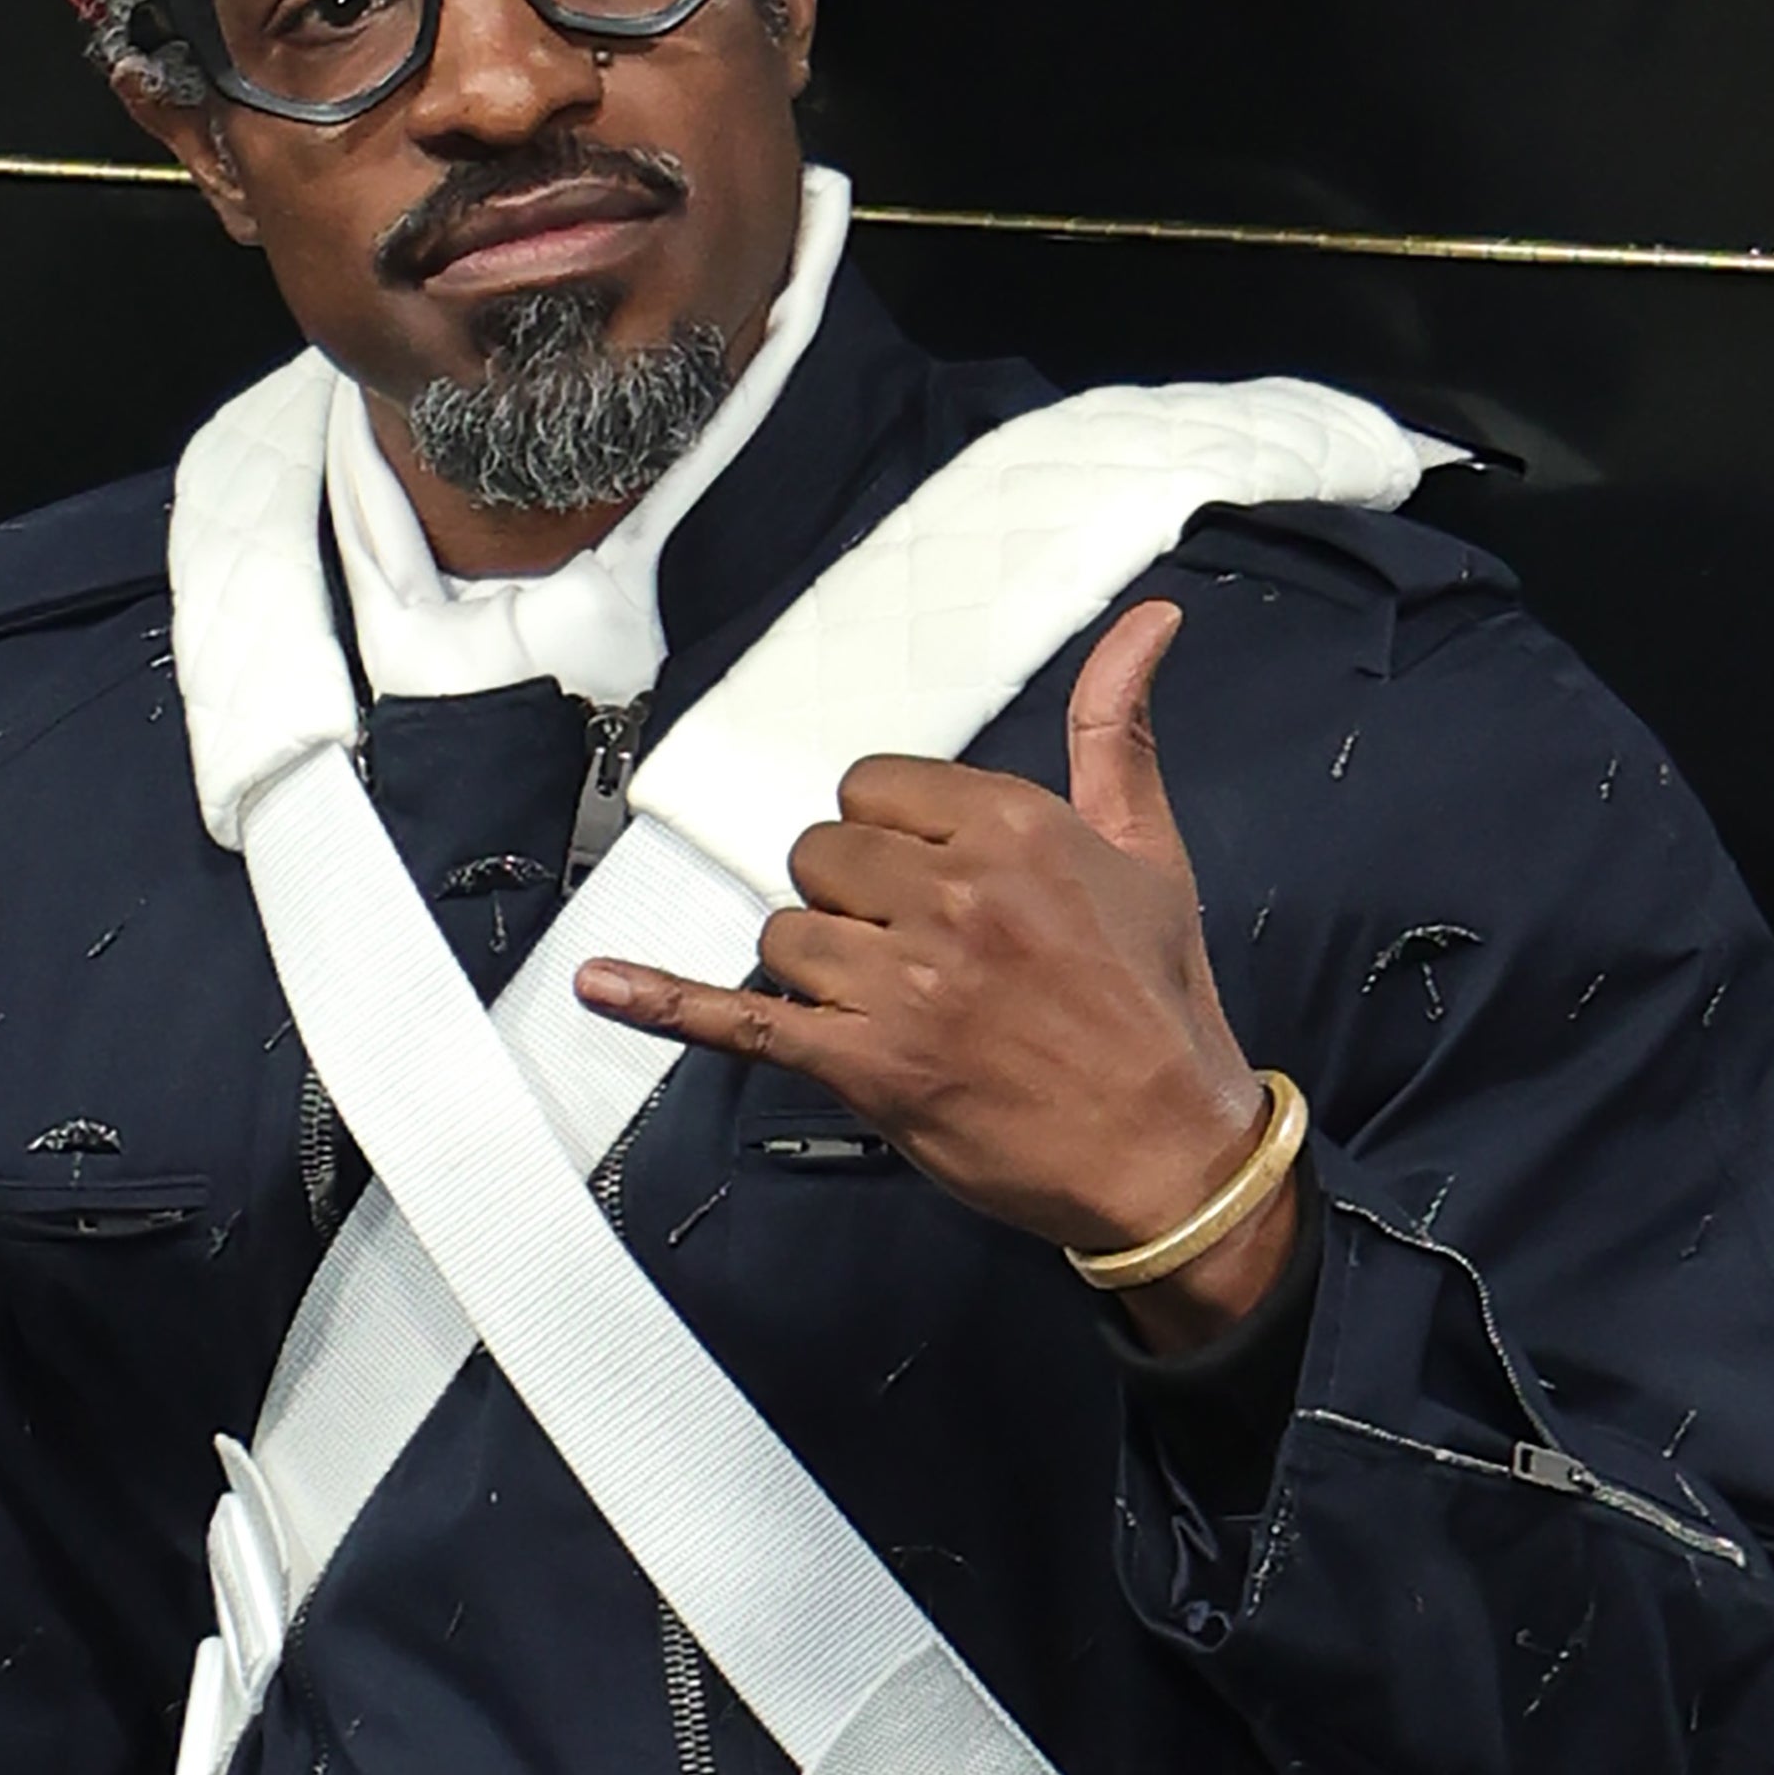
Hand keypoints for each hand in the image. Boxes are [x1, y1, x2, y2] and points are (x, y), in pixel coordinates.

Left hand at [576, 597, 1300, 1334]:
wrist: (1172, 1152)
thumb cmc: (1156, 1007)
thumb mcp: (1148, 850)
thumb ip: (1116, 730)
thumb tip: (1147, 622)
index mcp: (1013, 828)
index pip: (871, 787)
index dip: (886, 836)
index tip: (927, 879)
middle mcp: (952, 896)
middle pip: (817, 855)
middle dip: (850, 900)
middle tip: (916, 951)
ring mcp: (903, 984)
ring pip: (785, 935)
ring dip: (818, 969)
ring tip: (895, 1005)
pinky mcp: (868, 1066)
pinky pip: (740, 1019)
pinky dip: (665, 1003)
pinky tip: (602, 985)